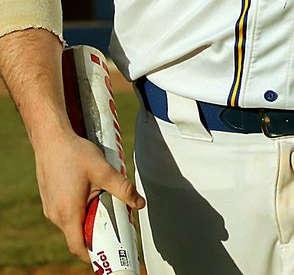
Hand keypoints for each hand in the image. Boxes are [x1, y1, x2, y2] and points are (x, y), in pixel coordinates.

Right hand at [32, 128, 143, 261]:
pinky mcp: (50, 200)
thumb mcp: (105, 172)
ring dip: (88, 221)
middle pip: (76, 235)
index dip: (92, 255)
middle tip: (115, 229)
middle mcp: (55, 215)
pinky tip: (92, 197)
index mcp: (68, 213)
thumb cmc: (75, 154)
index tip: (107, 256)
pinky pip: (66, 213)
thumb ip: (123, 189)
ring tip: (106, 209)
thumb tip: (140, 203)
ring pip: (71, 223)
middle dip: (95, 235)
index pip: (78, 246)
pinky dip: (80, 212)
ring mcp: (50, 208)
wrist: (51, 139)